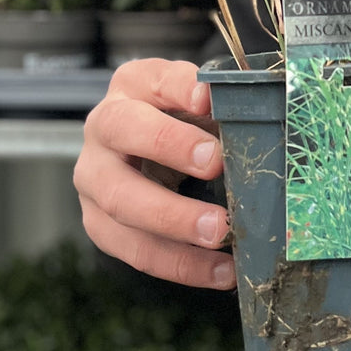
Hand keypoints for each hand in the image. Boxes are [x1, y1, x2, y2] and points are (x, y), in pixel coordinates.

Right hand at [75, 58, 235, 289]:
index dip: (180, 88)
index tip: (209, 99)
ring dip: (175, 222)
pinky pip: (136, 250)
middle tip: (216, 165)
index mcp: (133, 86)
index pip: (154, 78)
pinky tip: (223, 271)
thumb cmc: (186, 122)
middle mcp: (103, 127)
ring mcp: (93, 178)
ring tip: (223, 234)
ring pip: (122, 202)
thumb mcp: (203, 103)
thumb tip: (257, 118)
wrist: (147, 152)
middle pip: (124, 132)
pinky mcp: (100, 223)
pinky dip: (182, 264)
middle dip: (170, 149)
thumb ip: (224, 105)